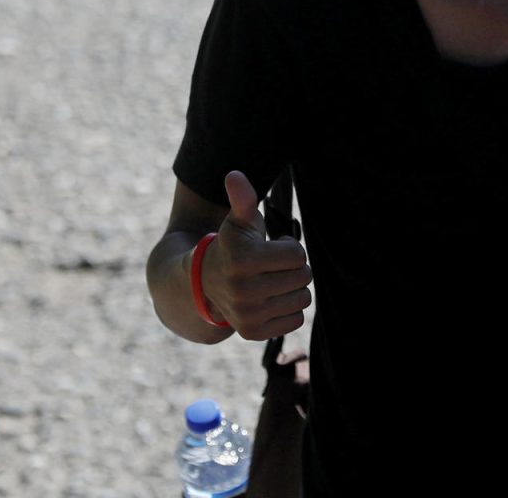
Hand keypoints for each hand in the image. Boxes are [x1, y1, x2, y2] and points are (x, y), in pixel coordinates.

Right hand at [199, 171, 312, 339]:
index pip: (298, 255)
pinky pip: (296, 320)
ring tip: (272, 281)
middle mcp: (244, 291)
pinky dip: (288, 308)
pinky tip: (270, 299)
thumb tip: (234, 175)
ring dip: (293, 288)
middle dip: (293, 267)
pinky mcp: (254, 333)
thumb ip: (242, 199)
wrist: (204, 284)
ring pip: (303, 299)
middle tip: (273, 265)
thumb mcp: (237, 222)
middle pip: (303, 277)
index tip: (272, 247)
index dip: (289, 248)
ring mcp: (248, 316)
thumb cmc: (232, 246)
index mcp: (243, 260)